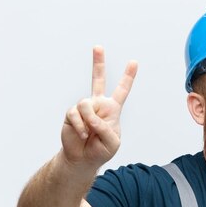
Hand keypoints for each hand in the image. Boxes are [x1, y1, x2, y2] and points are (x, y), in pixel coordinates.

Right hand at [61, 46, 137, 168]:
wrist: (82, 159)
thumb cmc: (100, 150)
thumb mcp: (112, 142)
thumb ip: (106, 129)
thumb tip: (92, 116)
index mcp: (112, 110)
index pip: (122, 91)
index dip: (128, 77)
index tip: (134, 62)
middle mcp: (98, 104)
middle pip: (98, 79)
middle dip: (98, 62)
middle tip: (98, 47)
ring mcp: (84, 108)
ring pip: (86, 104)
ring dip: (90, 121)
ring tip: (89, 134)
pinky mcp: (71, 113)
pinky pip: (76, 114)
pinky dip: (81, 127)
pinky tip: (82, 135)